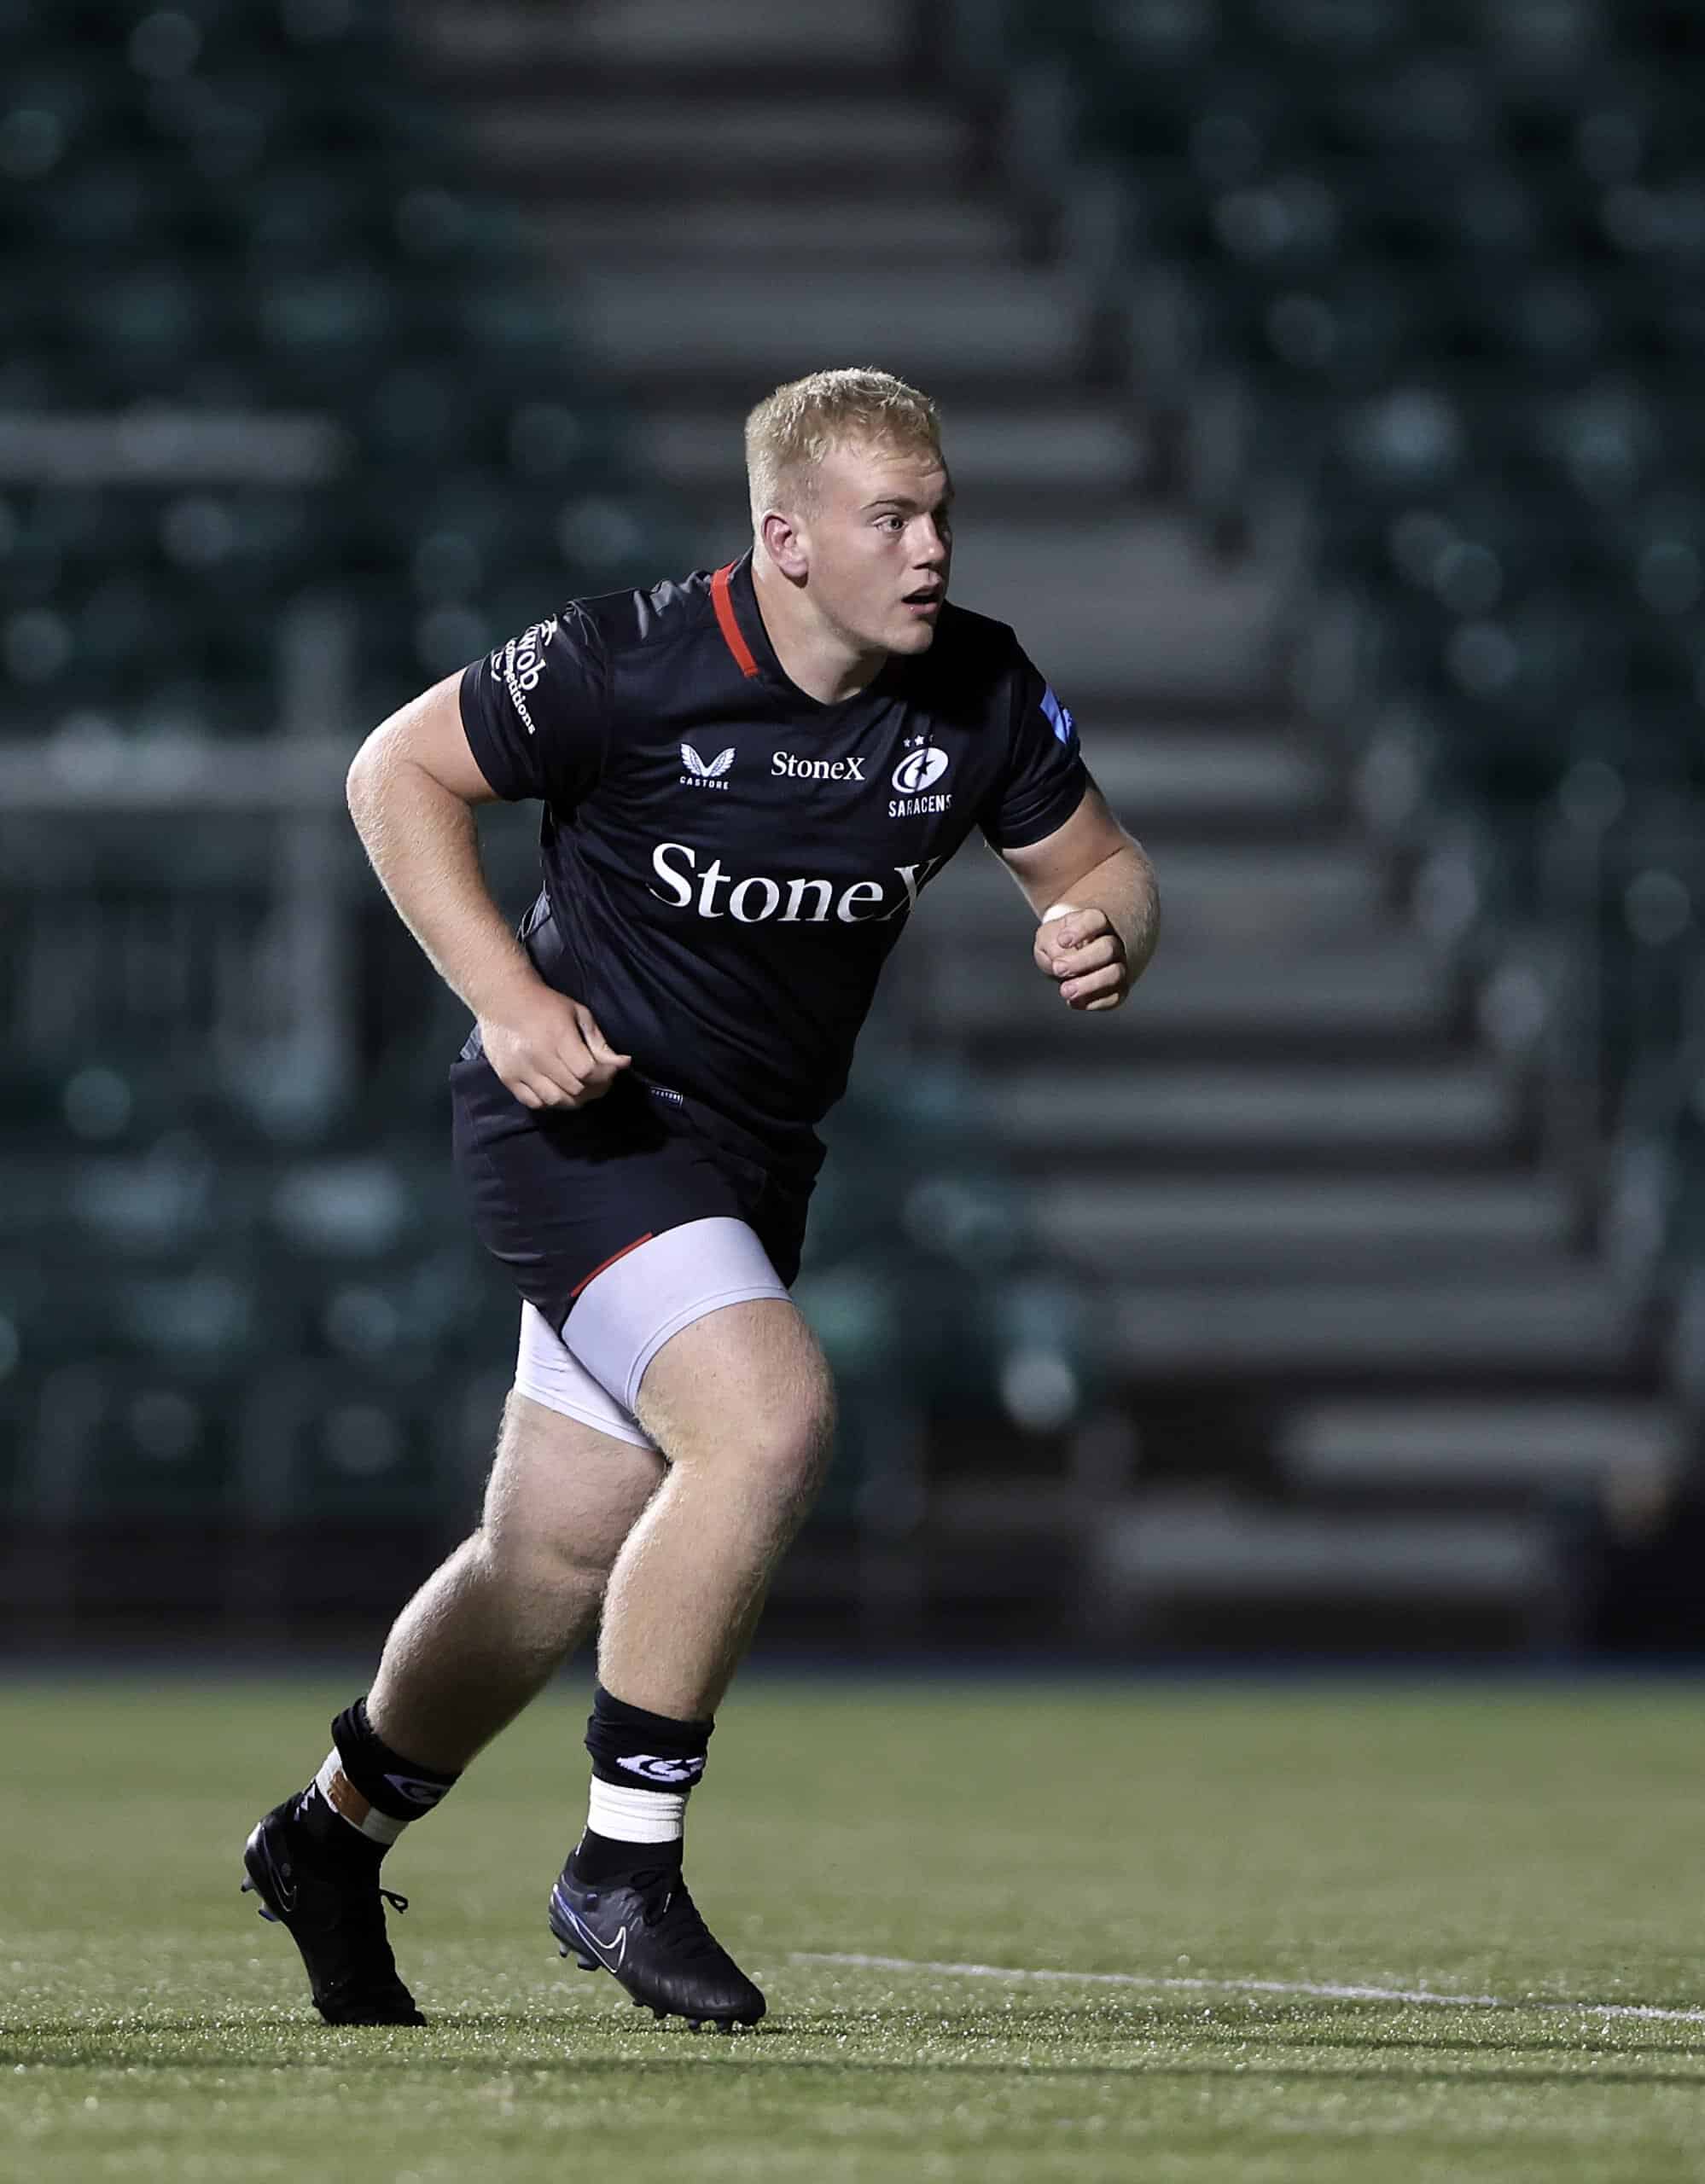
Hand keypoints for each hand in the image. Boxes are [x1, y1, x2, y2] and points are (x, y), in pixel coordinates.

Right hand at [479, 987, 631, 1109]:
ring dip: (574, 1100)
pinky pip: (535, 1103)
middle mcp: (538, 1057)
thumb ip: (599, 1043)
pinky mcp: (508, 1078)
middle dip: (594, 1090)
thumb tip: (623, 1064)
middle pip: (574, 1090)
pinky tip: (558, 1091)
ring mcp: (520, 1070)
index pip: (587, 1071)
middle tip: (599, 1082)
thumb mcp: (579, 1014)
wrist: (502, 998)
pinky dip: (550, 1103)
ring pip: (555, 1101)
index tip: (611, 1071)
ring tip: (581, 1089)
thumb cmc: (545, 1004)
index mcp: (558, 1037)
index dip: (604, 1076)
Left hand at [1034, 905, 1129, 1011]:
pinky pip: (1115, 997)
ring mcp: (1118, 966)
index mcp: (1096, 923)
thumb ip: (1049, 941)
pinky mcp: (1118, 989)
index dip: (1081, 930)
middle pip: (1108, 948)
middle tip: (1058, 968)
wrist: (1069, 960)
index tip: (1062, 940)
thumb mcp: (1047, 936)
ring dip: (1089, 984)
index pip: (1097, 920)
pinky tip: (1074, 1002)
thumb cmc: (1058, 944)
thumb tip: (1059, 956)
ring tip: (1065, 991)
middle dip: (1082, 961)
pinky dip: (1095, 1002)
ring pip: (1115, 974)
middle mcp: (1113, 943)